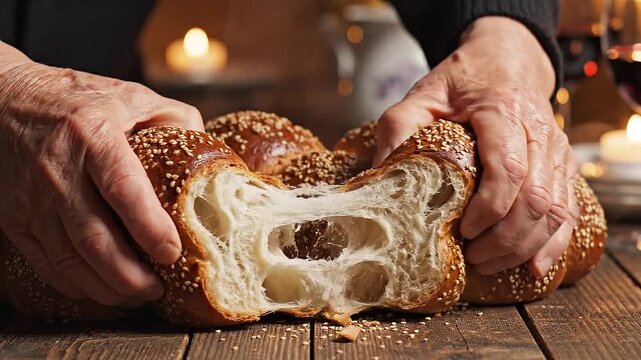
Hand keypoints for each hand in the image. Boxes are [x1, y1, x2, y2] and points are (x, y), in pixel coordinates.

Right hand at [0, 44, 203, 305]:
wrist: (0, 100)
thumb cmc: (73, 98)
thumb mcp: (128, 95)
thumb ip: (173, 119)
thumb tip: (208, 153)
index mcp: (93, 134)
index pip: (124, 190)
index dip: (150, 228)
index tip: (173, 252)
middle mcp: (58, 169)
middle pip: (95, 238)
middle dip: (130, 275)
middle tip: (158, 289)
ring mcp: (32, 198)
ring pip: (69, 259)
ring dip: (106, 287)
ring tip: (136, 296)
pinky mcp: (15, 218)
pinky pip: (46, 262)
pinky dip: (75, 284)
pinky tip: (100, 290)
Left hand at [374, 17, 578, 276]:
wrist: (506, 59)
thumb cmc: (462, 80)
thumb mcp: (421, 94)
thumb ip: (398, 127)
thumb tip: (378, 176)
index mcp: (502, 111)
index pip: (508, 167)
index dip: (489, 208)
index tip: (464, 231)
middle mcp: (539, 131)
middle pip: (536, 197)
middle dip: (505, 239)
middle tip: (472, 258)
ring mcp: (556, 150)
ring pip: (556, 208)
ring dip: (525, 246)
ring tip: (490, 264)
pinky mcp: (563, 165)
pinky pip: (569, 209)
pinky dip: (554, 243)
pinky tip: (534, 267)